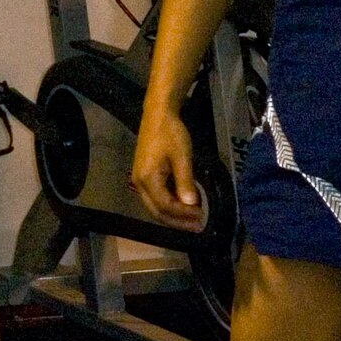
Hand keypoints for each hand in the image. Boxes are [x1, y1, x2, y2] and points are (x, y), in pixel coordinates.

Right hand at [132, 105, 204, 228]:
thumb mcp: (182, 157)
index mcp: (148, 179)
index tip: (201, 218)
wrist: (158, 114)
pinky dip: (169, 205)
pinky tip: (183, 206)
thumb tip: (191, 204)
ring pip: (155, 207)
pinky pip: (155, 198)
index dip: (183, 215)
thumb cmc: (171, 133)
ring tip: (192, 219)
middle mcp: (139, 184)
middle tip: (198, 226)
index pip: (166, 206)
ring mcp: (140, 180)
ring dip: (174, 215)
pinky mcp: (144, 176)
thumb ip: (185, 182)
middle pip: (157, 212)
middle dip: (178, 221)